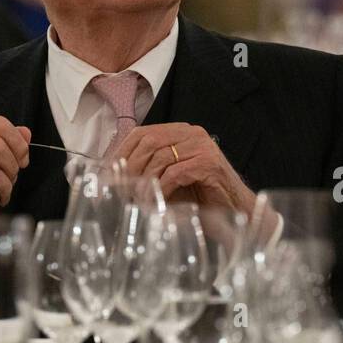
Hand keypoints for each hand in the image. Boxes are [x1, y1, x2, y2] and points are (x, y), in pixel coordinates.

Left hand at [108, 123, 254, 213]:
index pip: (142, 133)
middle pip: (149, 141)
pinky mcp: (209, 163)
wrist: (235, 211)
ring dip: (144, 181)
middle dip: (129, 167)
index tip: (106, 172)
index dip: (121, 151)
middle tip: (118, 188)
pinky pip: (176, 172)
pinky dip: (163, 188)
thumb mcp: (167, 179)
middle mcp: (191, 133)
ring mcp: (202, 146)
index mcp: (180, 132)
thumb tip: (112, 176)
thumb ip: (147, 171)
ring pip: (160, 156)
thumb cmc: (200, 197)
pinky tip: (159, 201)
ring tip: (136, 199)